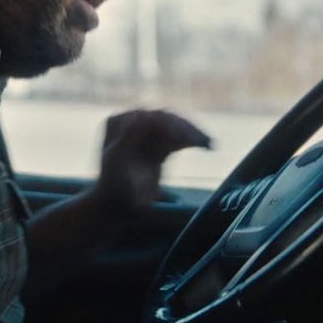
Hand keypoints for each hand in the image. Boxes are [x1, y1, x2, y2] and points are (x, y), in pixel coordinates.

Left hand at [85, 109, 211, 218]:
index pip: (146, 117)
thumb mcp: (116, 161)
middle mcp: (132, 123)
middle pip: (163, 120)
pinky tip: (207, 145)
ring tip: (209, 143)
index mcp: (118, 121)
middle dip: (183, 128)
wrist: (117, 207)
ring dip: (192, 134)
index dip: (164, 123)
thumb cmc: (112, 185)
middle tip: (200, 139)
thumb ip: (128, 138)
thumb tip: (140, 115)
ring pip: (174, 128)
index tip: (179, 136)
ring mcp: (147, 134)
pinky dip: (193, 141)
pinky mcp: (159, 147)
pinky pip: (179, 140)